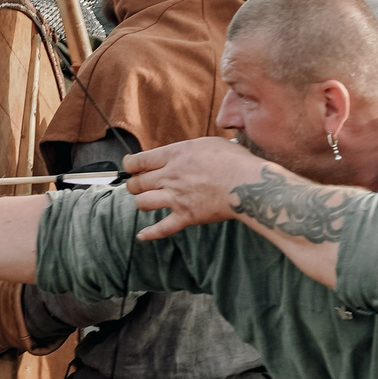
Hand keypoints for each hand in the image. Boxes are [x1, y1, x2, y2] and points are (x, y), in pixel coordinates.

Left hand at [120, 137, 264, 239]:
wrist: (247, 184)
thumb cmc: (234, 160)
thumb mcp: (208, 143)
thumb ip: (189, 149)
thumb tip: (185, 152)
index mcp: (174, 155)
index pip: (139, 160)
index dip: (130, 164)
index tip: (130, 166)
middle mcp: (169, 176)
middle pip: (137, 182)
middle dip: (134, 184)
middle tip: (138, 184)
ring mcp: (176, 198)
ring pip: (143, 203)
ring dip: (141, 202)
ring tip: (146, 201)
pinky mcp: (185, 216)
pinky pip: (161, 228)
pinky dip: (150, 234)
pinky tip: (142, 235)